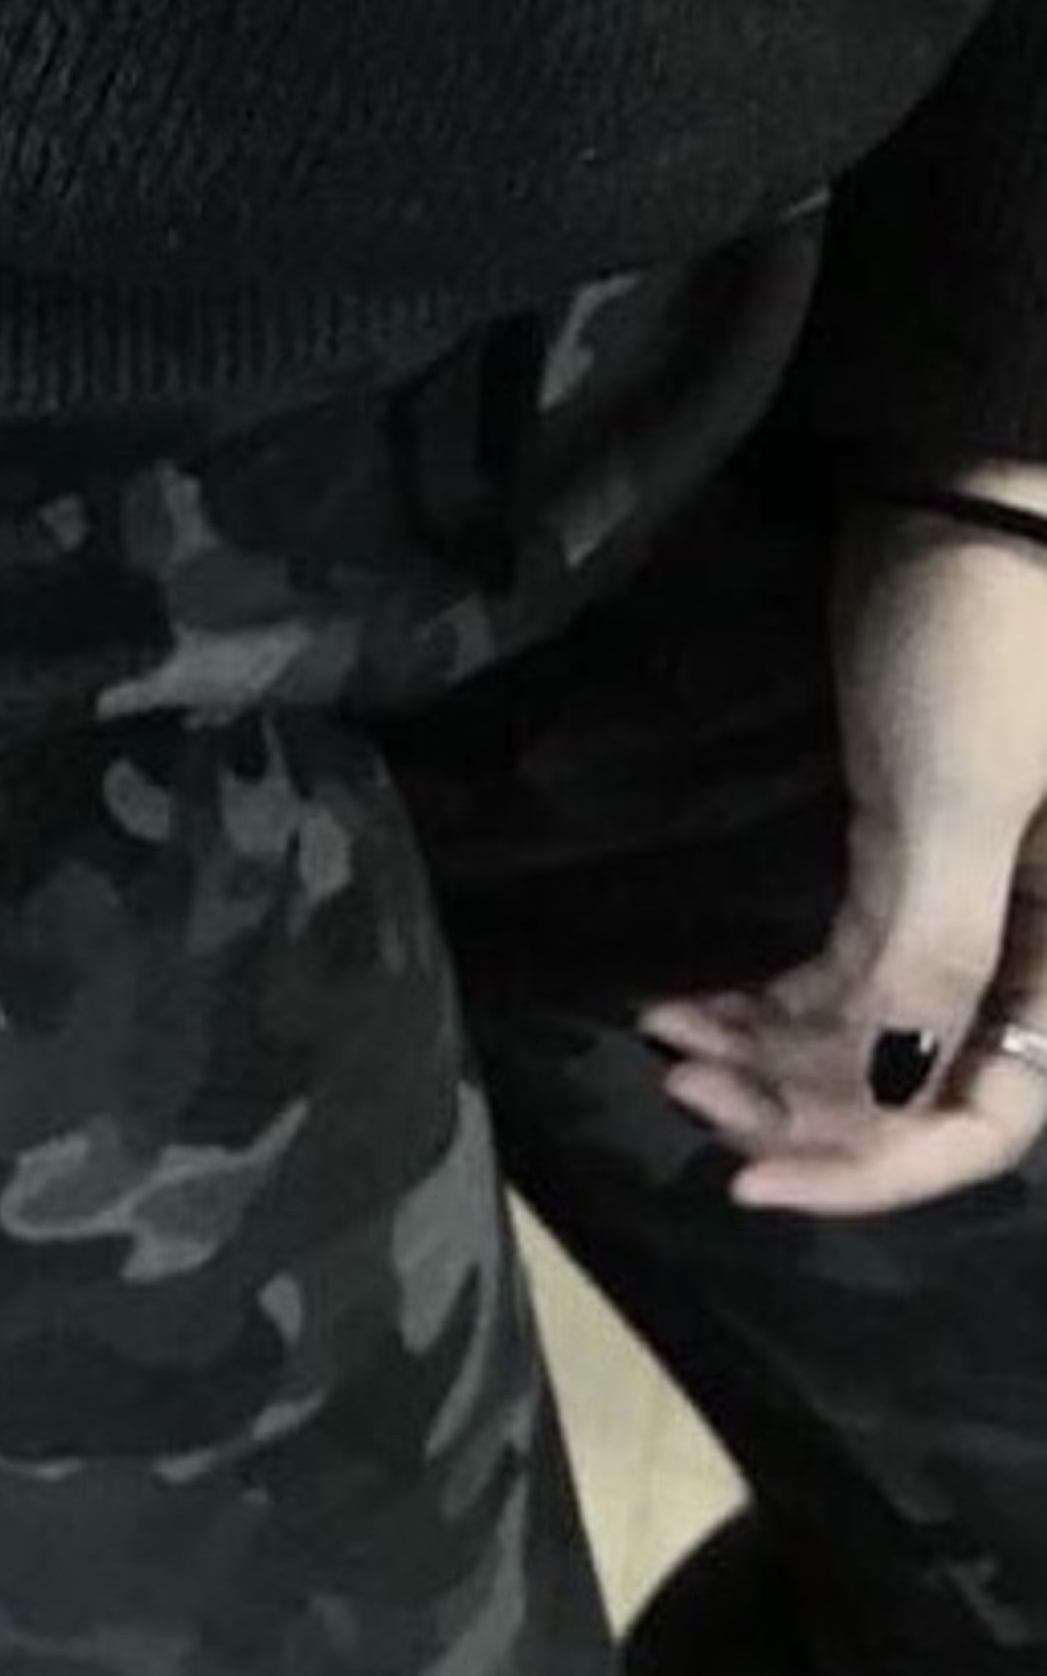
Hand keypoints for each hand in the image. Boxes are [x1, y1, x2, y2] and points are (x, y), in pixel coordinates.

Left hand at [642, 464, 1046, 1214]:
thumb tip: (891, 1093)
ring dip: (763, 1060)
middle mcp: (1039, 943)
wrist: (965, 494)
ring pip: (864, 1036)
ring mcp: (974, 904)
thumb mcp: (966, 799)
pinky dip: (763, 1002)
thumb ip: (936, 949)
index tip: (748, 1182)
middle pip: (916, 1090)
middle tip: (684, 1093)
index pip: (993, 1118)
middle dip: (796, 1110)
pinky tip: (680, 1005)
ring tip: (665, 1048)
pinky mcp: (911, 857)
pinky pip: (840, 972)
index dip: (875, 1169)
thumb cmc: (992, 633)